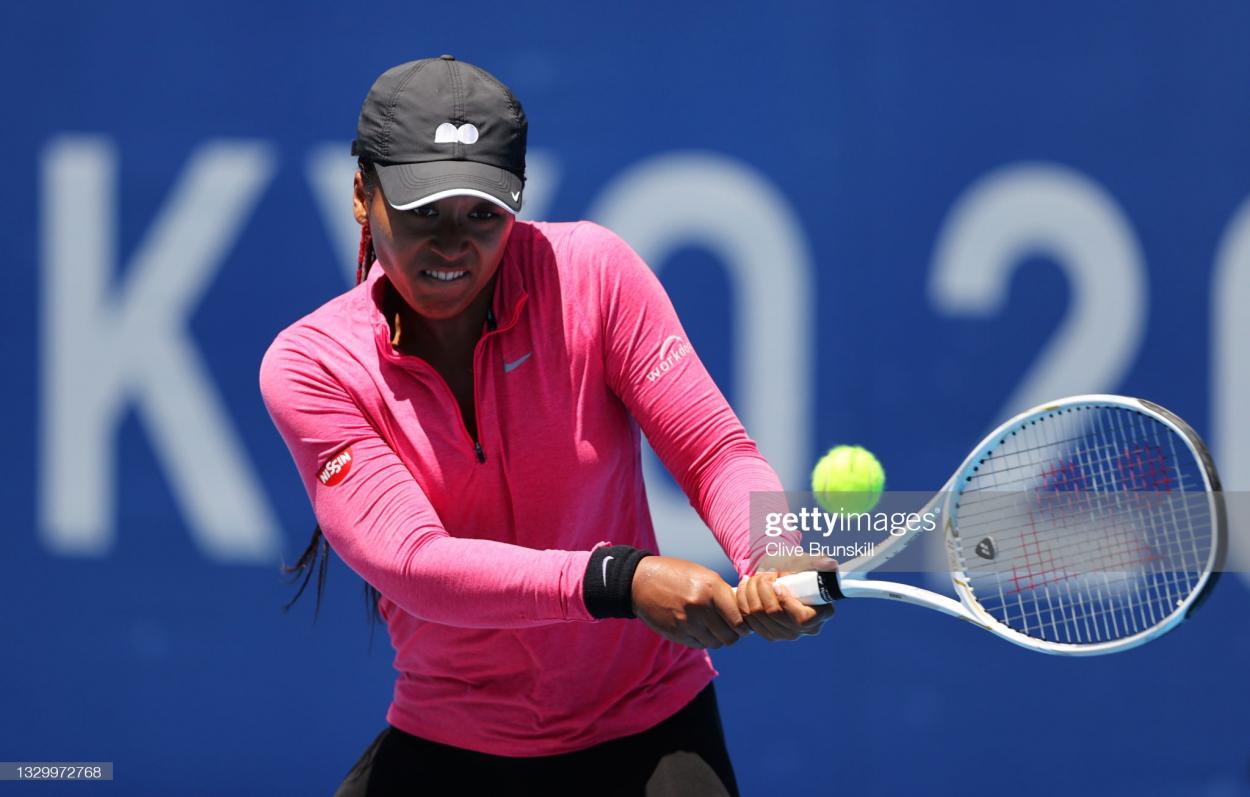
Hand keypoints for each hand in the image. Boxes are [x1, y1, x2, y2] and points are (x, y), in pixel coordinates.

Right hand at [631, 556, 749, 649]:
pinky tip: (697, 628)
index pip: (739, 620)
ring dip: (716, 637)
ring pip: (715, 643)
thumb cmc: (676, 575)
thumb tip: (744, 611)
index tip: (744, 626)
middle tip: (730, 628)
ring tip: (711, 626)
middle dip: (732, 634)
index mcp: (711, 588)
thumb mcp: (703, 575)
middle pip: (729, 636)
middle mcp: (700, 606)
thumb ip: (722, 593)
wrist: (641, 582)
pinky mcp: (676, 633)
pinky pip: (699, 644)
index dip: (744, 626)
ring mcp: (687, 622)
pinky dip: (702, 639)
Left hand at [735, 553, 837, 640]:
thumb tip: (830, 564)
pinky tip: (744, 586)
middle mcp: (803, 630)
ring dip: (750, 592)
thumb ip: (820, 562)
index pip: (801, 619)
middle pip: (774, 614)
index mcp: (820, 615)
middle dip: (763, 589)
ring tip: (752, 578)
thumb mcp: (810, 563)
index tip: (778, 584)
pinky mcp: (767, 634)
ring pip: (758, 616)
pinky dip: (743, 600)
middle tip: (762, 574)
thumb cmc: (800, 570)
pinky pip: (748, 620)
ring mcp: (784, 635)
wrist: (785, 580)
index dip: (785, 602)